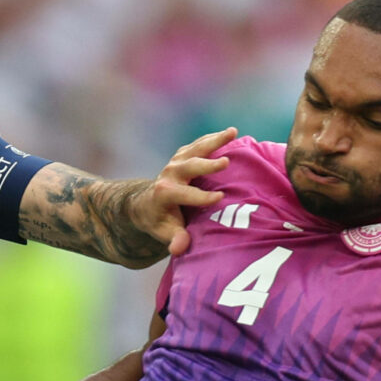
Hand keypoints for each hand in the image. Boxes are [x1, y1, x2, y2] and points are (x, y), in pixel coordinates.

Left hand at [128, 127, 235, 257]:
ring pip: (196, 148)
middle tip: (226, 163)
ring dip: (215, 140)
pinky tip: (230, 133)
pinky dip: (214, 138)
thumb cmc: (160, 221)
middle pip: (189, 166)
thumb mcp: (165, 233)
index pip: (184, 194)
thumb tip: (178, 248)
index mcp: (164, 193)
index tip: (220, 198)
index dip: (201, 197)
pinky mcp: (183, 155)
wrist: (146, 203)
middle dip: (207, 165)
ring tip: (233, 132)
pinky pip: (199, 144)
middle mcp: (169, 174)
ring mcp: (176, 161)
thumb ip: (174, 239)